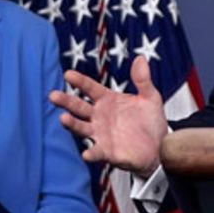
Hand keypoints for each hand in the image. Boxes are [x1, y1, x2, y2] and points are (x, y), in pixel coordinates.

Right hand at [50, 55, 167, 177]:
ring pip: (81, 127)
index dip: (79, 81)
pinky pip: (96, 152)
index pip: (90, 88)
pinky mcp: (106, 151)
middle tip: (53, 95)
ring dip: (72, 124)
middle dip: (66, 101)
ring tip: (63, 118)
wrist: (160, 146)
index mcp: (108, 100)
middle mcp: (99, 116)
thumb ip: (143, 80)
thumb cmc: (151, 121)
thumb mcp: (150, 97)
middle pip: (79, 107)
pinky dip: (91, 153)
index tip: (68, 74)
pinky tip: (87, 154)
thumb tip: (140, 58)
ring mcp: (100, 133)